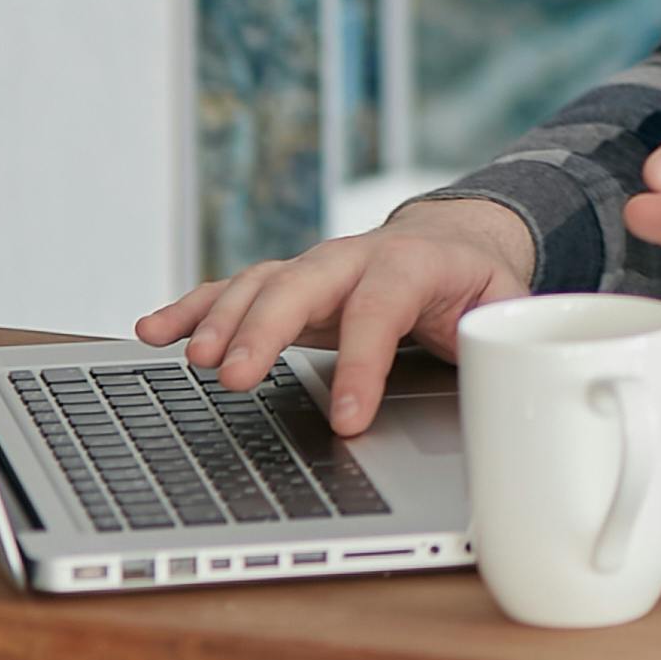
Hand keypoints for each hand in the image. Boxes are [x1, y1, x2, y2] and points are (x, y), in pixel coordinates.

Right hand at [133, 198, 535, 433]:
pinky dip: (191, 311)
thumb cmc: (476, 283)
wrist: (454, 239)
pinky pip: (230, 292)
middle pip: (302, 286)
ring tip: (195, 363)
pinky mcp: (285, 285)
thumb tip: (508, 376)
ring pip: (259, 285)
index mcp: (415, 264)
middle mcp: (353, 258)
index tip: (347, 419)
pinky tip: (152, 334)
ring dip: (222, 322)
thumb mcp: (508, 305)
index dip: (363, 363)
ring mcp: (313, 269)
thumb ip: (505, 335)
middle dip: (266, 330)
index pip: (382, 310)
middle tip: (239, 381)